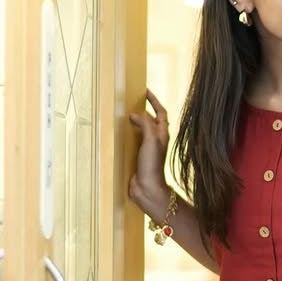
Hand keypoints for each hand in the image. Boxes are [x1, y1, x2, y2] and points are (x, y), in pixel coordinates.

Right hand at [128, 88, 169, 214]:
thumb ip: (145, 124)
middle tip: (133, 102)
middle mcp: (156, 140)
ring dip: (134, 122)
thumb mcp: (151, 140)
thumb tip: (135, 114)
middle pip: (152, 120)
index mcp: (162, 134)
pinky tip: (119, 133)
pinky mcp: (138, 157)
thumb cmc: (152, 164)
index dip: (154, 101)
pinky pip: (133, 142)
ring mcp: (147, 149)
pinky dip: (127, 135)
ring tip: (124, 114)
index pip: (161, 113)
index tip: (146, 91)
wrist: (148, 189)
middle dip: (144, 110)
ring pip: (141, 131)